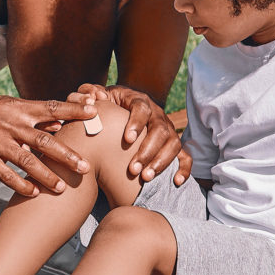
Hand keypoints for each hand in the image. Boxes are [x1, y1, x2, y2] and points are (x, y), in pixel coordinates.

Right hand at [0, 92, 97, 196]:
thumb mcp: (1, 105)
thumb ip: (29, 115)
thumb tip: (58, 124)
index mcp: (16, 109)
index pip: (51, 108)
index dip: (73, 110)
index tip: (95, 112)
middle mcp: (9, 125)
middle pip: (44, 140)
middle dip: (67, 154)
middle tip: (86, 167)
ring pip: (27, 161)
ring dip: (47, 175)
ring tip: (63, 188)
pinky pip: (5, 175)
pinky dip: (20, 184)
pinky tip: (34, 193)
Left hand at [70, 83, 191, 184]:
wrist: (120, 110)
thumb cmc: (106, 107)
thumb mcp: (97, 96)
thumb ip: (88, 93)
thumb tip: (93, 97)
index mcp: (139, 101)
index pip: (142, 108)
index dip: (137, 123)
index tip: (127, 140)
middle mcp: (157, 114)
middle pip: (160, 130)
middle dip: (148, 150)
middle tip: (133, 169)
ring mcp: (167, 130)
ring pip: (173, 143)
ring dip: (162, 161)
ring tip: (146, 177)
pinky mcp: (172, 144)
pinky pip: (185, 156)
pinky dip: (184, 169)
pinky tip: (176, 182)